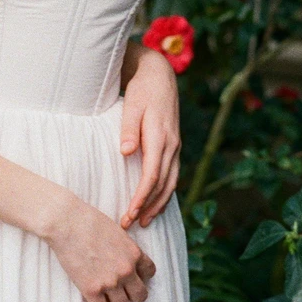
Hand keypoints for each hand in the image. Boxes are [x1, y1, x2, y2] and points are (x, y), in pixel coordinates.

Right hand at [43, 196, 156, 301]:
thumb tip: (126, 259)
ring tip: (108, 298)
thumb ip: (125, 249)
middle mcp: (126, 270)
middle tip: (122, 290)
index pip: (150, 272)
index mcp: (134, 253)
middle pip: (140, 295)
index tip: (132, 275)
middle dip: (132, 294)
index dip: (141, 275)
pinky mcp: (91, 290)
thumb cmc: (90, 221)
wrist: (68, 223)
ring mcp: (110, 282)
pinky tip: (94, 300)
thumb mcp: (117, 232)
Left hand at [118, 51, 180, 229]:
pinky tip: (156, 204)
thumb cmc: (142, 90)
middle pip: (163, 184)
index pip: (152, 175)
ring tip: (144, 222)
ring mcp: (175, 146)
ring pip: (171, 183)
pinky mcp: (174, 146)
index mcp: (160, 137)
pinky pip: (172, 175)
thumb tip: (125, 152)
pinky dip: (165, 193)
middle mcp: (172, 145)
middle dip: (147, 207)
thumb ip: (128, 129)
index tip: (130, 213)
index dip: (141, 197)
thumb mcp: (131, 105)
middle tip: (129, 224)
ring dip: (158, 204)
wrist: (159, 76)